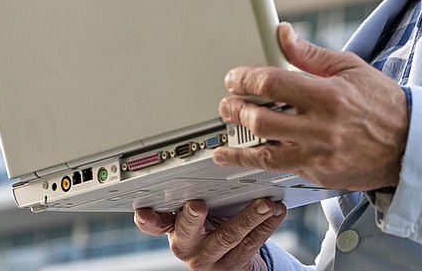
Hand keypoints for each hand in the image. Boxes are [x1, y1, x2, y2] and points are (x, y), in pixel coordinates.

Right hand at [133, 198, 283, 270]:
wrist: (231, 261)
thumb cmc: (212, 226)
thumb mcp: (198, 213)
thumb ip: (195, 194)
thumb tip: (214, 162)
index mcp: (173, 228)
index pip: (154, 224)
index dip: (148, 219)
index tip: (146, 211)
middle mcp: (187, 246)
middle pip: (188, 232)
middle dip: (193, 217)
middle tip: (198, 204)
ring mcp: (209, 259)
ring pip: (228, 237)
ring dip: (249, 217)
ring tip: (265, 203)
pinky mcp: (232, 266)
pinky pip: (251, 244)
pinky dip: (266, 225)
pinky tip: (276, 212)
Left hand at [214, 23, 409, 190]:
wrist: (410, 143)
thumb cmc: (382, 102)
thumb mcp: (350, 67)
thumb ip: (311, 54)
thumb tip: (283, 34)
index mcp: (328, 94)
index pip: (272, 83)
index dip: (245, 79)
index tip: (234, 79)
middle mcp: (322, 126)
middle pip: (262, 119)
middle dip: (235, 110)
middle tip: (225, 104)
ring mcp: (320, 154)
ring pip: (265, 153)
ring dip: (238, 146)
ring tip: (223, 141)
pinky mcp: (320, 174)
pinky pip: (282, 170)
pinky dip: (259, 165)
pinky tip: (245, 160)